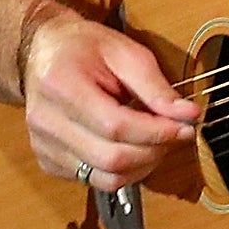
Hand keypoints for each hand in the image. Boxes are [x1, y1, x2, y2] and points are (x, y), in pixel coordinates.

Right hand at [21, 13, 199, 192]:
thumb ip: (155, 86)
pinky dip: (122, 171)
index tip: (185, 127)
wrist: (42, 53)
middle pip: (111, 158)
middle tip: (176, 135)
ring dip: (142, 166)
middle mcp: (46, 120)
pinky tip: (132, 148)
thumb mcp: (124, 52)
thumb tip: (187, 114)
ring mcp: (44, 145)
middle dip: (154, 151)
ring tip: (156, 143)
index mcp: (61, 84)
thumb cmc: (82, 48)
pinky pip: (95, 180)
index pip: (115, 126)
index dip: (157, 132)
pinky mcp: (49, 161)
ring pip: (106, 178)